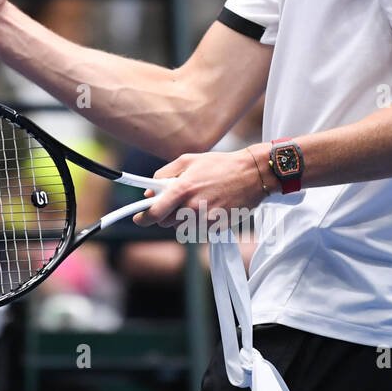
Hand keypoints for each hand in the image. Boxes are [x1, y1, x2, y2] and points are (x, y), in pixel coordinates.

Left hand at [131, 147, 267, 229]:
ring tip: (196, 200)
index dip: (143, 218)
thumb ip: (163, 175)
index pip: (155, 213)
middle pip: (166, 222)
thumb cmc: (220, 165)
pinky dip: (198, 222)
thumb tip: (149, 192)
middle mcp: (192, 207)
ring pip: (182, 227)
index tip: (139, 218)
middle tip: (176, 200)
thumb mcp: (187, 160)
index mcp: (182, 189)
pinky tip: (208, 206)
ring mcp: (206, 219)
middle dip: (166, 213)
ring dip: (182, 218)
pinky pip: (199, 230)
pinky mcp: (218, 226)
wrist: (252, 174)